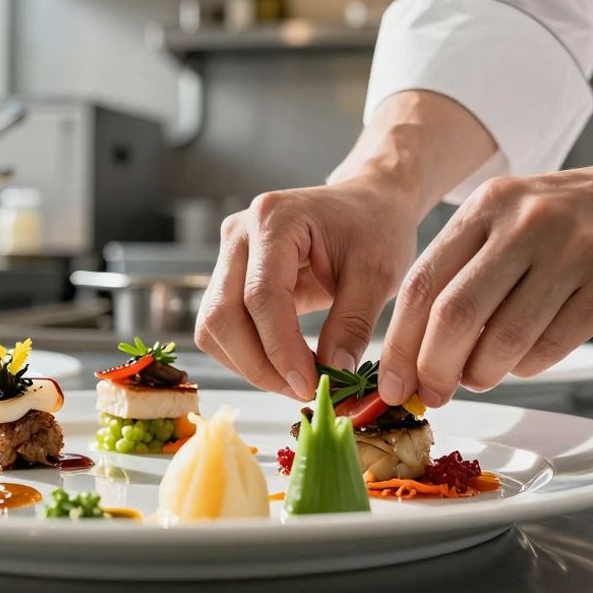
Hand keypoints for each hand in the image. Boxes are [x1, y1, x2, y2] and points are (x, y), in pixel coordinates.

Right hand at [194, 179, 420, 399]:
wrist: (367, 202)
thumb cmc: (376, 227)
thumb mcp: (379, 274)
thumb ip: (353, 323)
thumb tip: (333, 372)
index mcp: (275, 218)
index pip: (261, 296)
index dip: (279, 349)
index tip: (307, 385)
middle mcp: (240, 232)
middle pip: (223, 314)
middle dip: (258, 364)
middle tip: (301, 390)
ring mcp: (229, 253)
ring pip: (213, 326)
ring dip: (248, 364)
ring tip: (295, 380)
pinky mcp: (230, 275)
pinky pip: (222, 326)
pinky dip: (247, 354)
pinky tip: (284, 365)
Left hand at [377, 163, 592, 406]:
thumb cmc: (584, 216)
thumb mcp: (516, 216)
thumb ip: (469, 269)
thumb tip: (420, 348)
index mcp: (488, 206)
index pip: (421, 284)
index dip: (399, 344)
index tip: (391, 383)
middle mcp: (523, 223)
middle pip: (453, 315)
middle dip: (434, 369)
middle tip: (432, 394)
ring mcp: (570, 251)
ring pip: (503, 337)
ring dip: (482, 374)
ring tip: (482, 376)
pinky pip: (552, 345)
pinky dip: (529, 366)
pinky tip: (525, 360)